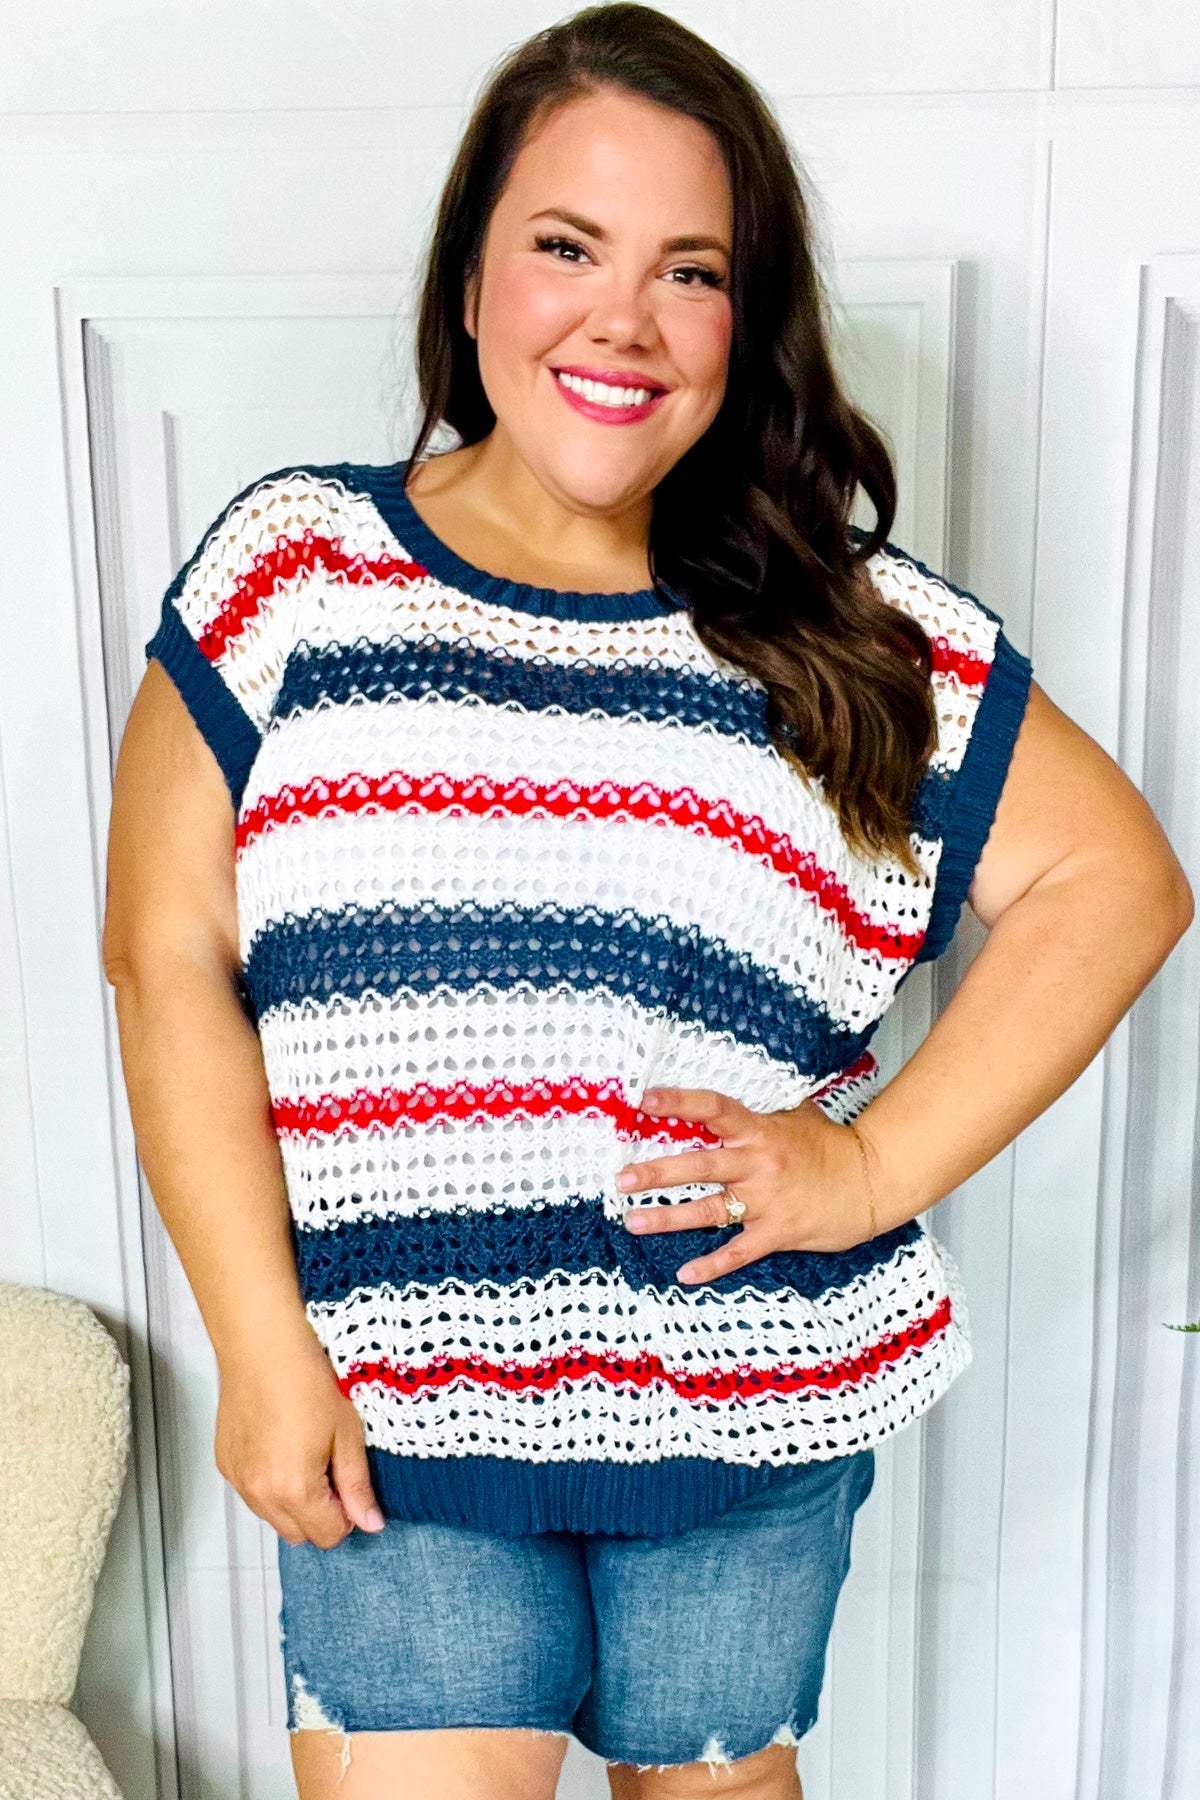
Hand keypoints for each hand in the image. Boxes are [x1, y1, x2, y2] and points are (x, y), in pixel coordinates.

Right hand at [214, 1322, 385, 1548]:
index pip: (327, 1536)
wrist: (264, 1347)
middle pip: (298, 1534)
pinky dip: (270, 1484)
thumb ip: (357, 1486)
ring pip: (273, 1517)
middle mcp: (260, 1494)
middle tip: (331, 1469)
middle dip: (320, 1514)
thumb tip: (370, 1524)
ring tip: (305, 1454)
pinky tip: (281, 1446)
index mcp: (294, 1491)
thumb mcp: (347, 1434)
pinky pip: (253, 1494)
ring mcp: (238, 1480)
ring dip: (293, 1503)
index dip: (347, 1515)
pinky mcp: (225, 1464)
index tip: (349, 1485)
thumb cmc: (308, 1382)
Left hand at [617, 1086, 878, 1285]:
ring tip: (633, 1221)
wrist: (873, 1181)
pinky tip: (685, 1273)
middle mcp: (759, 1164)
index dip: (679, 1103)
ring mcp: (767, 1201)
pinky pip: (738, 1251)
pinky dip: (712, 1265)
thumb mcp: (798, 1116)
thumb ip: (764, 1109)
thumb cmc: (832, 1147)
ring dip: (668, 1217)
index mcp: (761, 1131)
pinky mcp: (778, 1232)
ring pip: (709, 1211)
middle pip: (700, 1165)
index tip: (644, 1100)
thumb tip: (738, 1094)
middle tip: (622, 1178)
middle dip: (658, 1172)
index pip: (714, 1109)